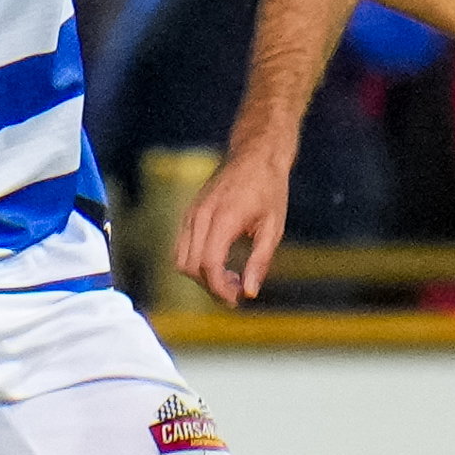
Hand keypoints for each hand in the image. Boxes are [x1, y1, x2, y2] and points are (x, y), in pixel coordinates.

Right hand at [174, 140, 292, 304]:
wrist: (256, 155)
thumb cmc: (269, 189)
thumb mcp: (274, 227)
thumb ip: (260, 261)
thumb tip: (249, 292)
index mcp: (223, 218)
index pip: (208, 264)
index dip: (220, 288)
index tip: (237, 299)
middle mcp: (200, 215)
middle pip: (190, 266)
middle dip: (211, 286)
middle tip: (237, 291)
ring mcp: (191, 213)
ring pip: (181, 259)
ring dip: (201, 277)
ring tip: (230, 278)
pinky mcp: (190, 213)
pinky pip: (182, 247)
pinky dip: (196, 263)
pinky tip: (221, 263)